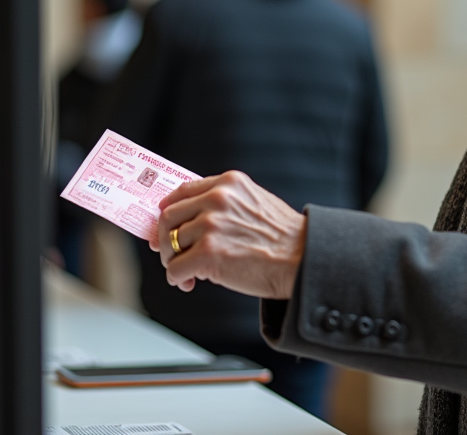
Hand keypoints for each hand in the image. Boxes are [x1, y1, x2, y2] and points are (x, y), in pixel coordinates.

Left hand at [148, 171, 305, 298]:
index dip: (169, 211)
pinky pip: (174, 268)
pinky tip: (189, 283)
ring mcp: (210, 225)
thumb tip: (190, 220)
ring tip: (188, 275)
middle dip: (166, 240)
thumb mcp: (255, 202)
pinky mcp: (207, 253)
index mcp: (228, 184)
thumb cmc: (282, 238)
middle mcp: (216, 199)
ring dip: (174, 262)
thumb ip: (224, 203)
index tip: (164, 225)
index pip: (182, 191)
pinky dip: (178, 279)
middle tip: (172, 255)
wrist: (301, 260)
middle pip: (168, 217)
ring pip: (169, 244)